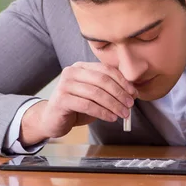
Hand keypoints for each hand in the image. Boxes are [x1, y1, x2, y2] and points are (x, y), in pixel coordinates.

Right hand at [20, 62, 136, 144]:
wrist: (52, 119)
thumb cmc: (76, 106)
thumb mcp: (95, 95)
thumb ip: (109, 90)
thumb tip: (133, 93)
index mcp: (81, 66)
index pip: (106, 70)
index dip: (122, 81)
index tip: (133, 93)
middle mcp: (72, 72)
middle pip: (102, 80)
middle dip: (120, 93)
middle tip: (130, 105)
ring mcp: (65, 84)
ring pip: (96, 93)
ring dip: (113, 105)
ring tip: (123, 114)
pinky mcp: (61, 99)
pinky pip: (87, 105)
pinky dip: (102, 112)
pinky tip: (111, 118)